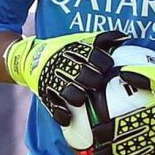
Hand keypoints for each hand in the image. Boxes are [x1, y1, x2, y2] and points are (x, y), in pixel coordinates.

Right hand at [3, 30, 126, 123]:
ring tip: (82, 99)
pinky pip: (52, 106)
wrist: (30, 58)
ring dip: (76, 96)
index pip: (90, 55)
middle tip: (97, 83)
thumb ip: (102, 40)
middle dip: (91, 80)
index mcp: (73, 52)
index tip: (108, 65)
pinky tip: (68, 118)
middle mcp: (63, 65)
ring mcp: (53, 81)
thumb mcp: (81, 42)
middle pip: (80, 74)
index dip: (101, 61)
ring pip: (67, 91)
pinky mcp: (45, 94)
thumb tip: (125, 36)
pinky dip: (60, 114)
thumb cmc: (63, 51)